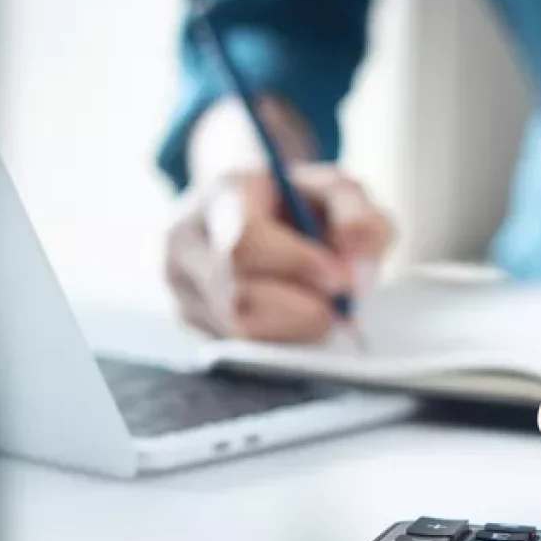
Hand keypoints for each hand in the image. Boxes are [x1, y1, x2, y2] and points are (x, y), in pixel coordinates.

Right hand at [165, 162, 393, 341]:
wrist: (251, 209)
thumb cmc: (297, 201)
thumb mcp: (338, 191)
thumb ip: (360, 220)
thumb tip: (356, 277)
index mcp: (219, 196)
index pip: (245, 241)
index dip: (297, 266)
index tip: (343, 280)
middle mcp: (185, 242)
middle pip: (235, 297)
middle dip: (300, 312)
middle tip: (341, 310)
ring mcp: (180, 286)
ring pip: (236, 332)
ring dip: (293, 332)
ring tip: (322, 313)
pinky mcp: (189, 320)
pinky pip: (236, 349)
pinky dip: (279, 344)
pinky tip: (296, 322)